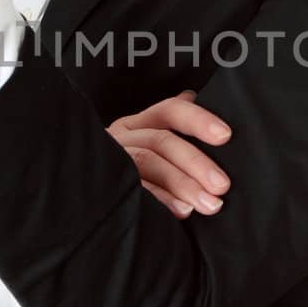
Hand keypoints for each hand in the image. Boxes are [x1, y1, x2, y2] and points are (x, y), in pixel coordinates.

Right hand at [107, 90, 232, 219]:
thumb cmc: (129, 167)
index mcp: (139, 123)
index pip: (170, 110)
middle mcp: (124, 137)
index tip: (225, 135)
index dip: (198, 120)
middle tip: (222, 185)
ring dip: (182, 185)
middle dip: (196, 163)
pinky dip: (161, 201)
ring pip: (148, 163)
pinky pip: (136, 189)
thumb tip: (192, 94)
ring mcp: (113, 159)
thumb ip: (170, 123)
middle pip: (162, 141)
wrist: (82, 194)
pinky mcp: (107, 184)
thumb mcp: (147, 140)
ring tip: (209, 204)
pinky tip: (183, 212)